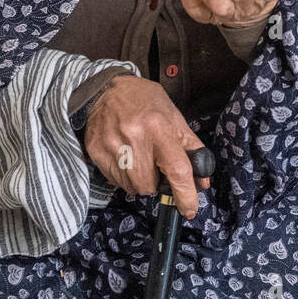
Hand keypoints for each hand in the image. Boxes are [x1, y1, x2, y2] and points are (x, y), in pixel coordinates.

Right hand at [83, 74, 208, 218]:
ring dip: (140, 180)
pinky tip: (125, 156)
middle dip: (156, 182)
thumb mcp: (175, 118)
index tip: (190, 209)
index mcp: (159, 128)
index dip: (186, 194)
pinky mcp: (96, 153)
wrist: (106, 89)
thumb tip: (201, 182)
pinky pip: (115, 182)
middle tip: (155, 164)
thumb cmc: (145, 102)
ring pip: (132, 187)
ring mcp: (112, 147)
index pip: (177, 169)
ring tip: (139, 157)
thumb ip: (191, 149)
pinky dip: (124, 177)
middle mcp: (134, 138)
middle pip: (150, 185)